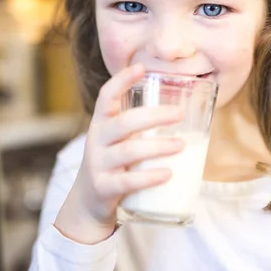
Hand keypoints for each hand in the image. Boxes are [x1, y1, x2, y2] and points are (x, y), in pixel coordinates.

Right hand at [54, 64, 183, 243]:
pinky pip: (128, 182)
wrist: (88, 202)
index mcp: (101, 124)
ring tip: (180, 145)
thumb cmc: (113, 163)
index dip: (121, 81)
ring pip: (128, 151)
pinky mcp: (104, 188)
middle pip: (124, 123)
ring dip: (157, 147)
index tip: (141, 67)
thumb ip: (139, 125)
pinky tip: (167, 173)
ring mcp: (98, 165)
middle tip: (180, 114)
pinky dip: (149, 177)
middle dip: (154, 116)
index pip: (106, 97)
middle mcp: (96, 141)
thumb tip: (182, 106)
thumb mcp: (118, 140)